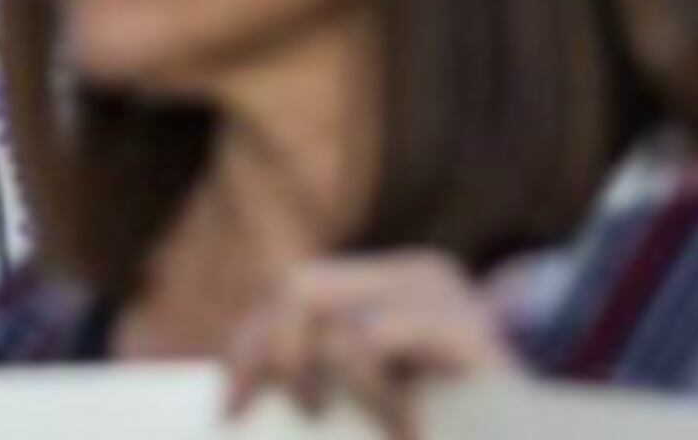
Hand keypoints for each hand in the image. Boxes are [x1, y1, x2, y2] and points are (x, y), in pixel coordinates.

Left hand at [220, 252, 512, 439]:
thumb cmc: (456, 431)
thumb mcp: (376, 404)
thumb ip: (327, 382)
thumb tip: (238, 398)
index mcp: (391, 286)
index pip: (293, 291)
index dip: (249, 345)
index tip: (229, 410)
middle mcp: (417, 275)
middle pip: (298, 288)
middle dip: (266, 354)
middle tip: (275, 414)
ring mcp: (446, 295)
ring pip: (332, 320)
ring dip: (317, 380)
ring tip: (332, 422)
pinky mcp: (468, 329)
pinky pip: (372, 342)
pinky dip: (368, 390)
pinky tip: (404, 428)